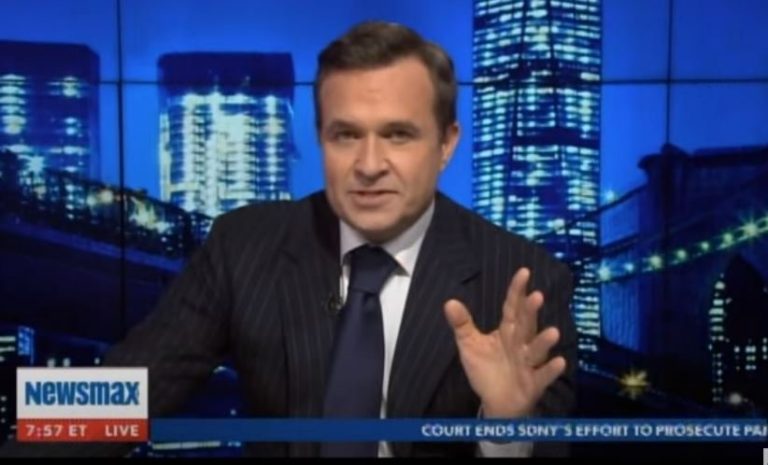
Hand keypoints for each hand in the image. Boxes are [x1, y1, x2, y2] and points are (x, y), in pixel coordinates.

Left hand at [444, 267, 565, 418]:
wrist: (496, 401)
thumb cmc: (487, 369)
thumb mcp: (470, 344)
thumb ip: (462, 324)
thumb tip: (449, 302)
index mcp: (507, 331)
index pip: (512, 307)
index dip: (517, 291)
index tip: (523, 272)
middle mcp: (521, 343)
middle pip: (526, 325)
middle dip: (531, 312)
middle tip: (537, 296)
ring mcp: (528, 363)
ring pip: (537, 350)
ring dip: (544, 341)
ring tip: (553, 331)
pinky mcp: (533, 383)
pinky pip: (543, 376)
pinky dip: (550, 370)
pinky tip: (559, 362)